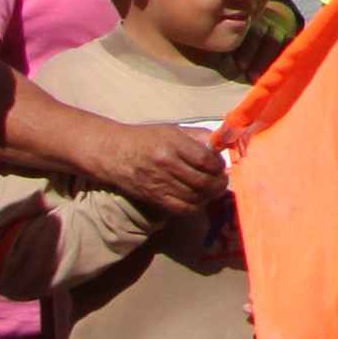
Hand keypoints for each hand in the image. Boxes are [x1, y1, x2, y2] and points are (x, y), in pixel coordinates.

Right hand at [64, 106, 227, 219]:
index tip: (221, 166)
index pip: (205, 159)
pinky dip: (195, 206)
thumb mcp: (172, 130)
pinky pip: (181, 208)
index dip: (218, 165)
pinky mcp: (154, 197)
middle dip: (218, 183)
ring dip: (209, 196)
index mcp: (173, 144)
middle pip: (203, 181)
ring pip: (195, 196)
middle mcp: (167, 164)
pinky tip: (199, 200)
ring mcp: (160, 183)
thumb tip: (221, 145)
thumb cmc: (146, 139)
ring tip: (213, 190)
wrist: (115, 153)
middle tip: (222, 181)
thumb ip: (198, 136)